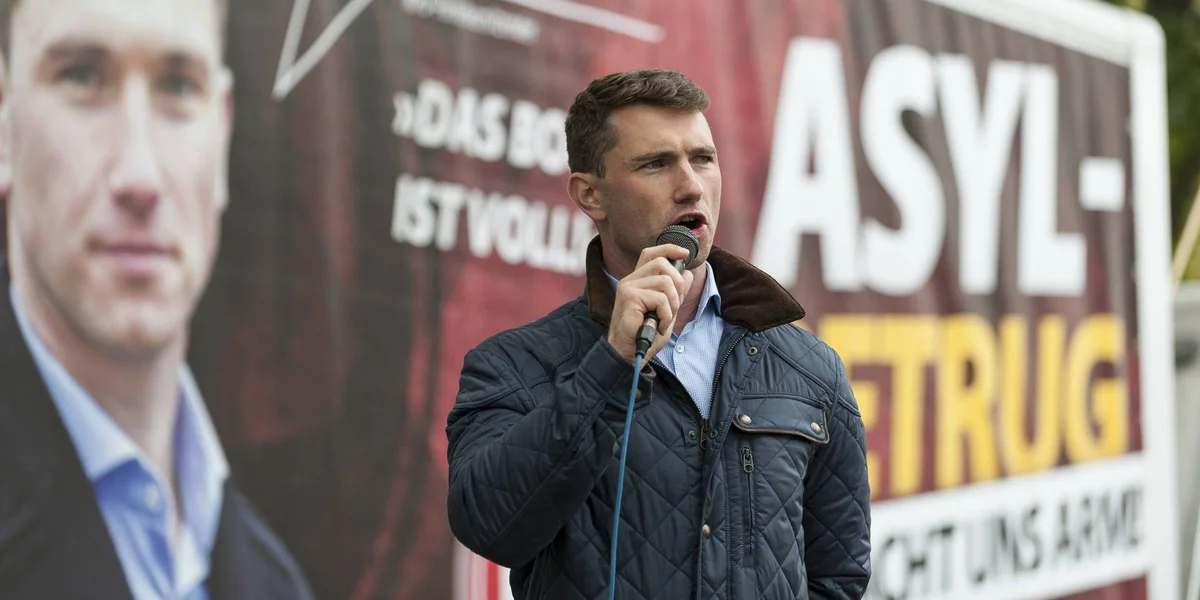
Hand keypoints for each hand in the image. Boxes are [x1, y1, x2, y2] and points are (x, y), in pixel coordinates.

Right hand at [607, 244, 694, 365]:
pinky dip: (666, 315)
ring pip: (665, 282)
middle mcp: (631, 280)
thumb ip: (675, 292)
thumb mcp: (667, 311)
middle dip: (677, 284)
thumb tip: (688, 274)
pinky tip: (658, 326)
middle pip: (662, 263)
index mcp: (638, 280)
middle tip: (673, 306)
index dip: (669, 249)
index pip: (651, 253)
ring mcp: (629, 287)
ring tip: (664, 320)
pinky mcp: (630, 297)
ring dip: (672, 305)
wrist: (629, 353)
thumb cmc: (645, 334)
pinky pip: (660, 299)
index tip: (685, 254)